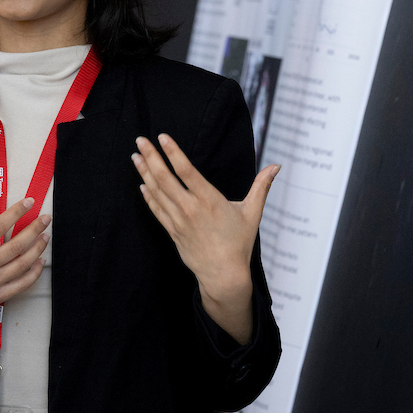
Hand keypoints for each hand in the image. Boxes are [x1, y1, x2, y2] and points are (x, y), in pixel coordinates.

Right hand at [0, 187, 51, 361]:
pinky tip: (40, 261)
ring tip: (45, 236)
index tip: (29, 202)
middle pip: (16, 245)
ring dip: (37, 249)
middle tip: (46, 218)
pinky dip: (34, 272)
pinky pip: (21, 284)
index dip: (16, 212)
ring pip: (22, 264)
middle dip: (34, 229)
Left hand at [132, 134, 279, 343]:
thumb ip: (262, 186)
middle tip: (140, 140)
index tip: (162, 137)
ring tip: (135, 156)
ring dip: (145, 173)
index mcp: (209, 200)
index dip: (173, 152)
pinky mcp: (173, 232)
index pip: (186, 171)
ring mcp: (179, 221)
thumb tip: (277, 166)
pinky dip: (148, 196)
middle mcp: (190, 209)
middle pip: (165, 178)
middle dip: (151, 157)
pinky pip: (156, 210)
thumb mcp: (253, 213)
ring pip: (157, 192)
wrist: (223, 275)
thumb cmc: (239, 243)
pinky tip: (142, 183)